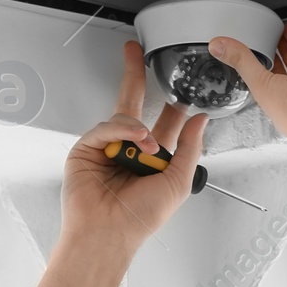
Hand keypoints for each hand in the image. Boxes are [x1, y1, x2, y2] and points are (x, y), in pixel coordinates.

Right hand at [58, 39, 210, 252]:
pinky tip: (133, 139)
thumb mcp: (179, 181)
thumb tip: (200, 120)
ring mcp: (106, 148)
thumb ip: (190, 148)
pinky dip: (121, 130)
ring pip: (122, 117)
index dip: (174, 104)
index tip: (183, 87)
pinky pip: (105, 128)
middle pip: (134, 105)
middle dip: (135, 76)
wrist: (109, 233)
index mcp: (152, 159)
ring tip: (147, 146)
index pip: (165, 123)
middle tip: (136, 53)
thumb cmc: (140, 218)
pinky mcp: (86, 149)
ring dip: (137, 128)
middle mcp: (129, 150)